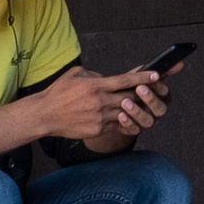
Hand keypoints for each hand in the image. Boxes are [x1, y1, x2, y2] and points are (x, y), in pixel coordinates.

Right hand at [35, 66, 170, 145]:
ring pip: (126, 112)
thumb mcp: (76, 74)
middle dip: (144, 93)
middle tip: (156, 90)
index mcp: (96, 85)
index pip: (125, 80)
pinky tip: (125, 116)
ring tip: (143, 104)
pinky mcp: (97, 129)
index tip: (157, 74)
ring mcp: (100, 117)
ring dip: (135, 108)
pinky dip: (122, 119)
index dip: (143, 77)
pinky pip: (116, 124)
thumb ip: (96, 75)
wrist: (46, 115)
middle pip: (130, 97)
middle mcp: (100, 101)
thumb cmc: (60, 92)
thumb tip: (109, 79)